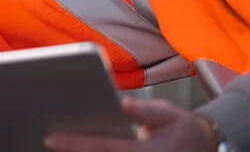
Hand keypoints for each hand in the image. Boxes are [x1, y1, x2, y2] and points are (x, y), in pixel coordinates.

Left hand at [44, 98, 218, 151]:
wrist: (208, 149)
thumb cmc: (184, 130)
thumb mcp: (169, 115)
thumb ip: (146, 110)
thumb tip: (123, 103)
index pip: (101, 147)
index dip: (73, 143)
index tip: (49, 137)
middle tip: (42, 143)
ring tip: (50, 147)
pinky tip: (71, 151)